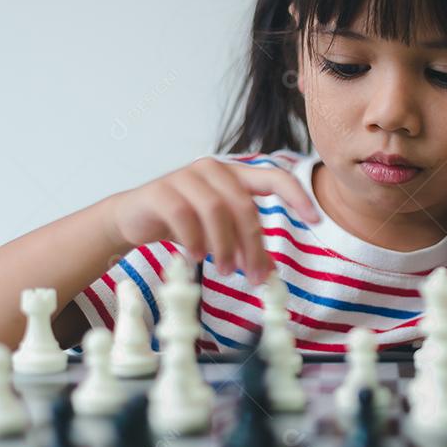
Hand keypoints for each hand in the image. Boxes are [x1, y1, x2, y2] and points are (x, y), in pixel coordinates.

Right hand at [105, 157, 320, 283]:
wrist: (131, 218)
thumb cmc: (181, 223)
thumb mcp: (218, 233)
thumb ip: (243, 245)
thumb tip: (269, 274)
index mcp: (233, 176)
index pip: (274, 178)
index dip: (297, 197)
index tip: (315, 220)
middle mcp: (213, 170)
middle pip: (244, 206)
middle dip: (253, 244)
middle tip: (255, 276)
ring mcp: (185, 177)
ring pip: (216, 210)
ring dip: (224, 246)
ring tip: (224, 270)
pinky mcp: (161, 191)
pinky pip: (184, 216)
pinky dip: (194, 240)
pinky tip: (195, 258)